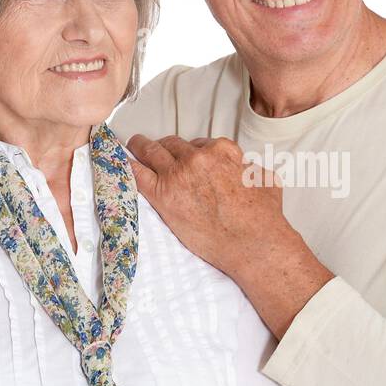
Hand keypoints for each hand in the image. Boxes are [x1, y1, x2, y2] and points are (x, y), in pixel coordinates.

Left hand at [124, 134, 288, 276]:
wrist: (252, 243)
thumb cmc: (264, 216)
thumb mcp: (267, 180)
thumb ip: (250, 167)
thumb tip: (245, 167)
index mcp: (222, 151)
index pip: (201, 143)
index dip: (194, 152)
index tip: (190, 160)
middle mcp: (197, 158)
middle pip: (172, 144)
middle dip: (165, 147)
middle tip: (155, 149)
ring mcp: (177, 175)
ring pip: (151, 151)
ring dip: (140, 146)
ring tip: (134, 145)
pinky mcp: (162, 195)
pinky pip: (137, 173)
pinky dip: (127, 165)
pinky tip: (119, 163)